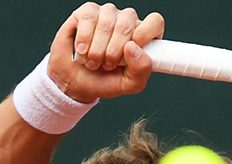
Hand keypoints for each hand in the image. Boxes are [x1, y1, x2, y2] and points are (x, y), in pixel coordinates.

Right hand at [48, 3, 164, 102]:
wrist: (77, 82)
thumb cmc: (105, 80)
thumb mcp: (129, 84)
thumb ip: (141, 70)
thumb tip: (134, 48)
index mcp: (143, 36)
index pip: (155, 21)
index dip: (144, 35)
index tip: (130, 52)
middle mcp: (127, 21)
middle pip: (127, 24)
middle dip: (114, 52)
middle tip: (107, 65)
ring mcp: (108, 14)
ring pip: (107, 22)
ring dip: (97, 49)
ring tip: (93, 60)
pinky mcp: (88, 12)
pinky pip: (89, 18)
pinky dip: (84, 38)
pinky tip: (82, 49)